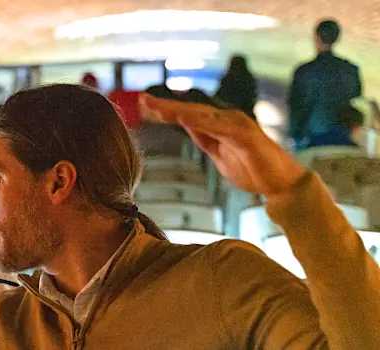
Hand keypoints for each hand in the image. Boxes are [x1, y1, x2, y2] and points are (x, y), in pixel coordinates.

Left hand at [139, 94, 305, 196]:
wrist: (281, 184)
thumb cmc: (253, 170)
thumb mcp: (219, 155)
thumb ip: (205, 139)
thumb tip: (187, 126)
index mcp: (219, 125)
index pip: (187, 115)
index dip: (166, 110)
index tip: (144, 106)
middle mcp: (227, 120)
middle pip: (191, 110)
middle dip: (165, 105)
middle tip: (142, 100)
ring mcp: (237, 125)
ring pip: (202, 115)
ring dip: (178, 110)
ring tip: (157, 107)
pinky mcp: (246, 135)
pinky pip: (219, 127)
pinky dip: (201, 122)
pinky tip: (184, 118)